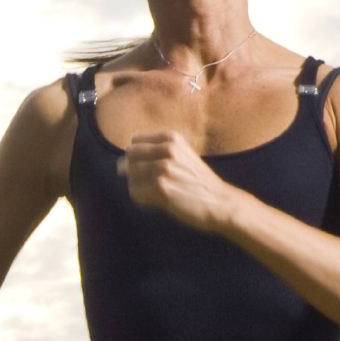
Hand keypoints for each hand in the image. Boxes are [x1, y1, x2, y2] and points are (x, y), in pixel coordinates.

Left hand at [123, 129, 238, 234]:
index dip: (138, 159)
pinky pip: (135, 192)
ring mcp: (163, 167)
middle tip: (153, 185)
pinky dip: (142, 200)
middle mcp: (167, 149)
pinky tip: (158, 202)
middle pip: (129, 158)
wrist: (220, 202)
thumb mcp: (182, 156)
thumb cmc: (198, 183)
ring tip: (158, 195)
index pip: (134, 142)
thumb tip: (119, 164)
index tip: (152, 170)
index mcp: (171, 138)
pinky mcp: (160, 187)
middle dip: (135, 173)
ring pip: (131, 176)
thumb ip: (156, 153)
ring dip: (140, 188)